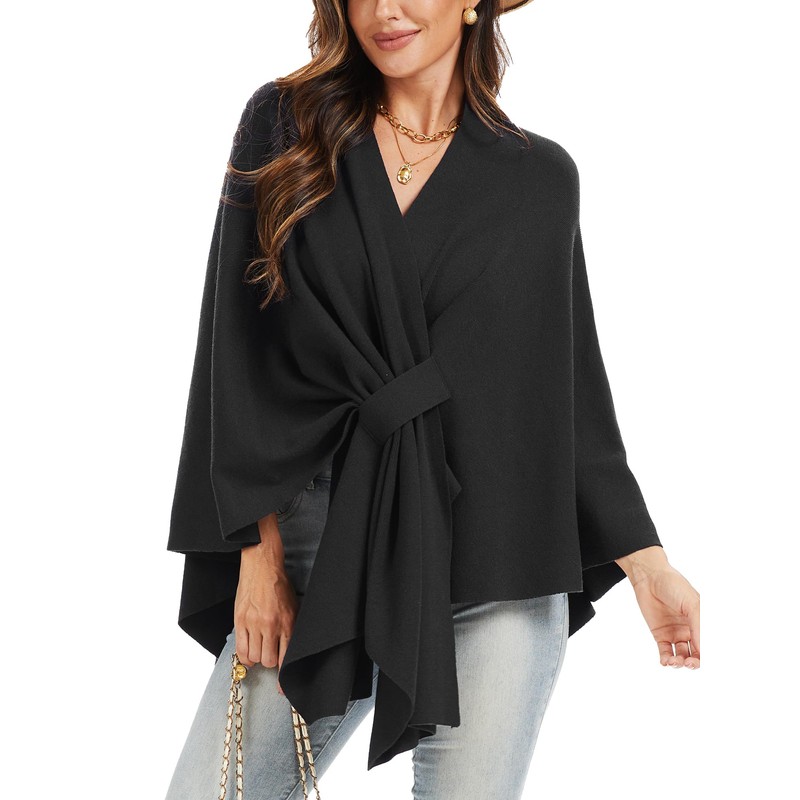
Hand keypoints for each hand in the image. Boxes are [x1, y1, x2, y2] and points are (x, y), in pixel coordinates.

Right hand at [234, 519, 298, 693]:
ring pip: (254, 658)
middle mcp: (272, 625)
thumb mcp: (294, 607)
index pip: (287, 658)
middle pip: (269, 661)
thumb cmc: (280, 586)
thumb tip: (290, 651)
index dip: (284, 678)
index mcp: (288, 622)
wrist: (263, 566)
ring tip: (259, 651)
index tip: (283, 689)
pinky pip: (240, 649)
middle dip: (270, 663)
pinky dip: (244, 656)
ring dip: (256, 660)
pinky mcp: (240, 621)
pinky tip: (248, 652)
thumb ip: (292, 629)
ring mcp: (255, 624)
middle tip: (269, 656)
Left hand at [618, 549, 700, 668]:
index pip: (709, 644)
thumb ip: (699, 626)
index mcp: (703, 622)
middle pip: (697, 653)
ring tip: (676, 661)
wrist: (649, 577)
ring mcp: (675, 632)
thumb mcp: (692, 604)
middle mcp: (691, 630)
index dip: (709, 654)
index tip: (707, 659)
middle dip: (696, 662)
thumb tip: (703, 650)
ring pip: (682, 655)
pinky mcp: (660, 634)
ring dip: (681, 663)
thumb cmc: (674, 586)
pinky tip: (666, 661)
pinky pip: (665, 652)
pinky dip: (666, 660)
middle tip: (691, 663)